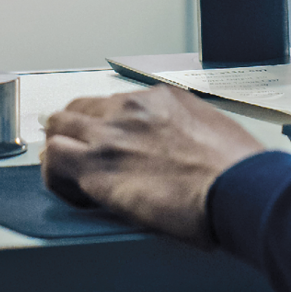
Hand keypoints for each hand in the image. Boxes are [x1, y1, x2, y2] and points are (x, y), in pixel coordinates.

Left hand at [41, 87, 265, 245]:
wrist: (237, 186)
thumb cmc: (235, 167)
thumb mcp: (212, 129)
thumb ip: (185, 131)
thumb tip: (183, 149)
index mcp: (159, 98)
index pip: (113, 102)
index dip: (106, 124)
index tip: (111, 140)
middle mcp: (129, 109)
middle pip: (77, 109)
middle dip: (73, 129)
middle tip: (77, 152)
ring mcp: (108, 137)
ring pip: (57, 131)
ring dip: (59, 150)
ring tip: (67, 174)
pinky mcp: (96, 169)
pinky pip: (53, 165)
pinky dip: (55, 179)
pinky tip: (72, 193)